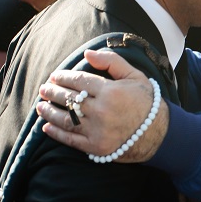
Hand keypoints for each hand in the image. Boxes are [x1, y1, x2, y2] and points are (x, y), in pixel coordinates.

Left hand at [36, 49, 168, 161]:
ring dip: (49, 112)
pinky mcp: (96, 147)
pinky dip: (56, 133)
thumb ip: (112, 61)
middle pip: (69, 99)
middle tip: (44, 89)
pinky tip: (47, 127)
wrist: (160, 133)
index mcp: (110, 91)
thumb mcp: (135, 76)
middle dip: (53, 92)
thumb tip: (87, 54)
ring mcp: (97, 130)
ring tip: (40, 106)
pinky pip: (71, 139)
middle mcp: (101, 110)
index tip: (55, 76)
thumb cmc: (147, 102)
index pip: (78, 81)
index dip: (63, 77)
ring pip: (66, 119)